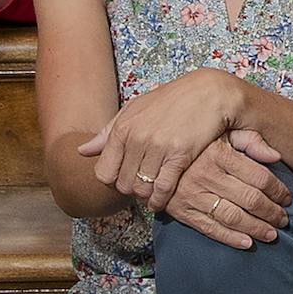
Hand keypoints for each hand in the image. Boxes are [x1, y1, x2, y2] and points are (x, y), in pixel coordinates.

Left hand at [79, 67, 245, 199]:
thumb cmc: (171, 101)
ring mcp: (158, 147)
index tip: (125, 179)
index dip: (113, 182)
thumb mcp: (135, 109)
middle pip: (123, 184)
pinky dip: (161, 200)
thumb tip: (82, 151)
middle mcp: (137, 138)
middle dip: (131, 190)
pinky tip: (162, 200)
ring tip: (152, 193)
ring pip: (142, 189)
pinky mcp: (180, 154)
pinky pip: (164, 188)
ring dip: (146, 196)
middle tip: (142, 187)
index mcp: (122, 128)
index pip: (104, 172)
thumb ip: (108, 132)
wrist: (209, 93)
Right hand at [157, 131, 291, 247]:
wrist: (153, 156)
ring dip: (256, 228)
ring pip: (233, 217)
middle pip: (250, 199)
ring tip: (272, 233)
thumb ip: (249, 140)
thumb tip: (276, 156)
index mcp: (220, 154)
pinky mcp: (182, 211)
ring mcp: (193, 196)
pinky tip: (247, 243)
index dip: (278, 191)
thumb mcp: (221, 132)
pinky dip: (230, 238)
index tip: (288, 198)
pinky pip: (210, 228)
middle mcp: (207, 176)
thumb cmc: (196, 143)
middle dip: (272, 212)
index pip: (259, 177)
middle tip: (284, 219)